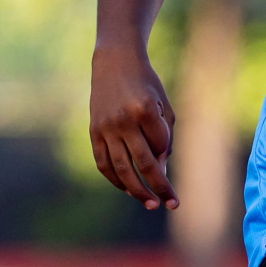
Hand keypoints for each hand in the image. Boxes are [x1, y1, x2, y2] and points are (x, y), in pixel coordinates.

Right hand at [89, 43, 176, 210]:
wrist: (114, 62)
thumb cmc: (146, 84)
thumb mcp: (162, 104)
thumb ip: (165, 137)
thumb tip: (161, 171)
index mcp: (143, 109)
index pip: (161, 144)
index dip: (165, 148)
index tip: (164, 144)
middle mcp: (123, 120)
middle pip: (143, 164)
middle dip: (159, 187)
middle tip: (171, 204)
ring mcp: (105, 128)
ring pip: (121, 169)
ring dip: (137, 191)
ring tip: (151, 204)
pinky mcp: (93, 132)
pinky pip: (103, 163)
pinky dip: (115, 180)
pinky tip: (127, 190)